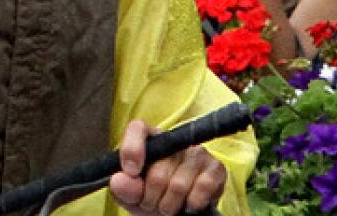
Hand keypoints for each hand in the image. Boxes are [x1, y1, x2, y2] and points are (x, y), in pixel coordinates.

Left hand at [110, 121, 226, 215]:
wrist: (177, 212)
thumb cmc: (150, 195)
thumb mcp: (130, 194)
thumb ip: (123, 186)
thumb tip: (120, 180)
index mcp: (149, 139)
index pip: (137, 129)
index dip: (132, 150)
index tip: (131, 172)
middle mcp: (174, 141)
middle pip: (157, 172)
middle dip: (150, 198)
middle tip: (150, 202)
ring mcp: (197, 153)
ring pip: (178, 186)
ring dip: (168, 205)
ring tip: (166, 206)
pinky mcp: (216, 168)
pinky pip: (201, 190)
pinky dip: (191, 205)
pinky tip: (187, 204)